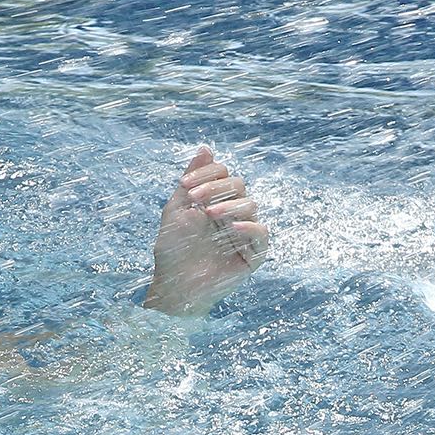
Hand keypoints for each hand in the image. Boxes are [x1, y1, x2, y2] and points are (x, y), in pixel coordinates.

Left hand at [143, 146, 268, 316]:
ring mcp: (245, 232)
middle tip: (194, 198)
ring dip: (229, 205)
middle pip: (238, 185)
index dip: (206, 173)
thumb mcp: (176, 210)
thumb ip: (192, 179)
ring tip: (208, 214)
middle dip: (215, 187)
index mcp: (216, 200)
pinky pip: (261, 233)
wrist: (174, 285)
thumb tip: (206, 148)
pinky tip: (231, 228)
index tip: (184, 185)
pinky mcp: (253, 254)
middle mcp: (233, 213)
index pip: (223, 174)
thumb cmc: (173, 249)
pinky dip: (249, 227)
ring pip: (250, 205)